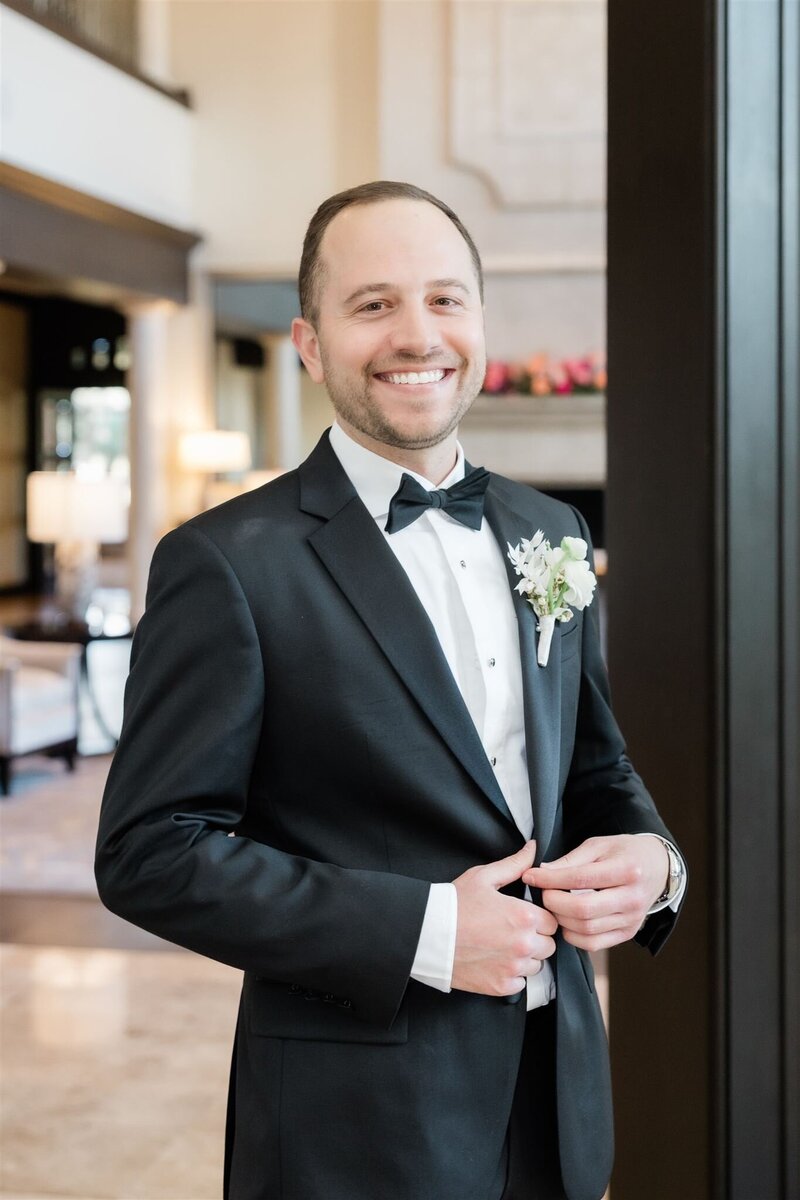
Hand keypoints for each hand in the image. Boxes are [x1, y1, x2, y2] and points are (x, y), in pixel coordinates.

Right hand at [451, 840, 557, 997]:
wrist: (427, 933)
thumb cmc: (454, 903)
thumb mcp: (484, 877)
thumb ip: (514, 864)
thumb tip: (533, 848)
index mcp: (524, 916)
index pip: (552, 921)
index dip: (539, 918)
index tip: (525, 918)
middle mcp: (524, 944)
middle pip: (548, 945)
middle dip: (536, 938)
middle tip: (513, 932)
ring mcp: (513, 968)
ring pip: (536, 966)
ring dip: (525, 958)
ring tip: (502, 946)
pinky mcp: (501, 986)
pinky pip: (520, 983)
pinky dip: (511, 975)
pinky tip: (495, 961)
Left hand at [522, 834, 669, 951]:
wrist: (656, 868)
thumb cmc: (624, 853)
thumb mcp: (598, 845)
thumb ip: (570, 860)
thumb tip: (542, 872)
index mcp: (627, 870)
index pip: (580, 879)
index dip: (550, 879)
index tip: (530, 876)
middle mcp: (632, 898)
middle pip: (583, 910)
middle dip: (554, 902)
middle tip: (542, 893)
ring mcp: (632, 920)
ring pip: (586, 929)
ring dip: (561, 919)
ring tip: (554, 905)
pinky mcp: (627, 934)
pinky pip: (593, 944)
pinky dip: (573, 935)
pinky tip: (567, 920)